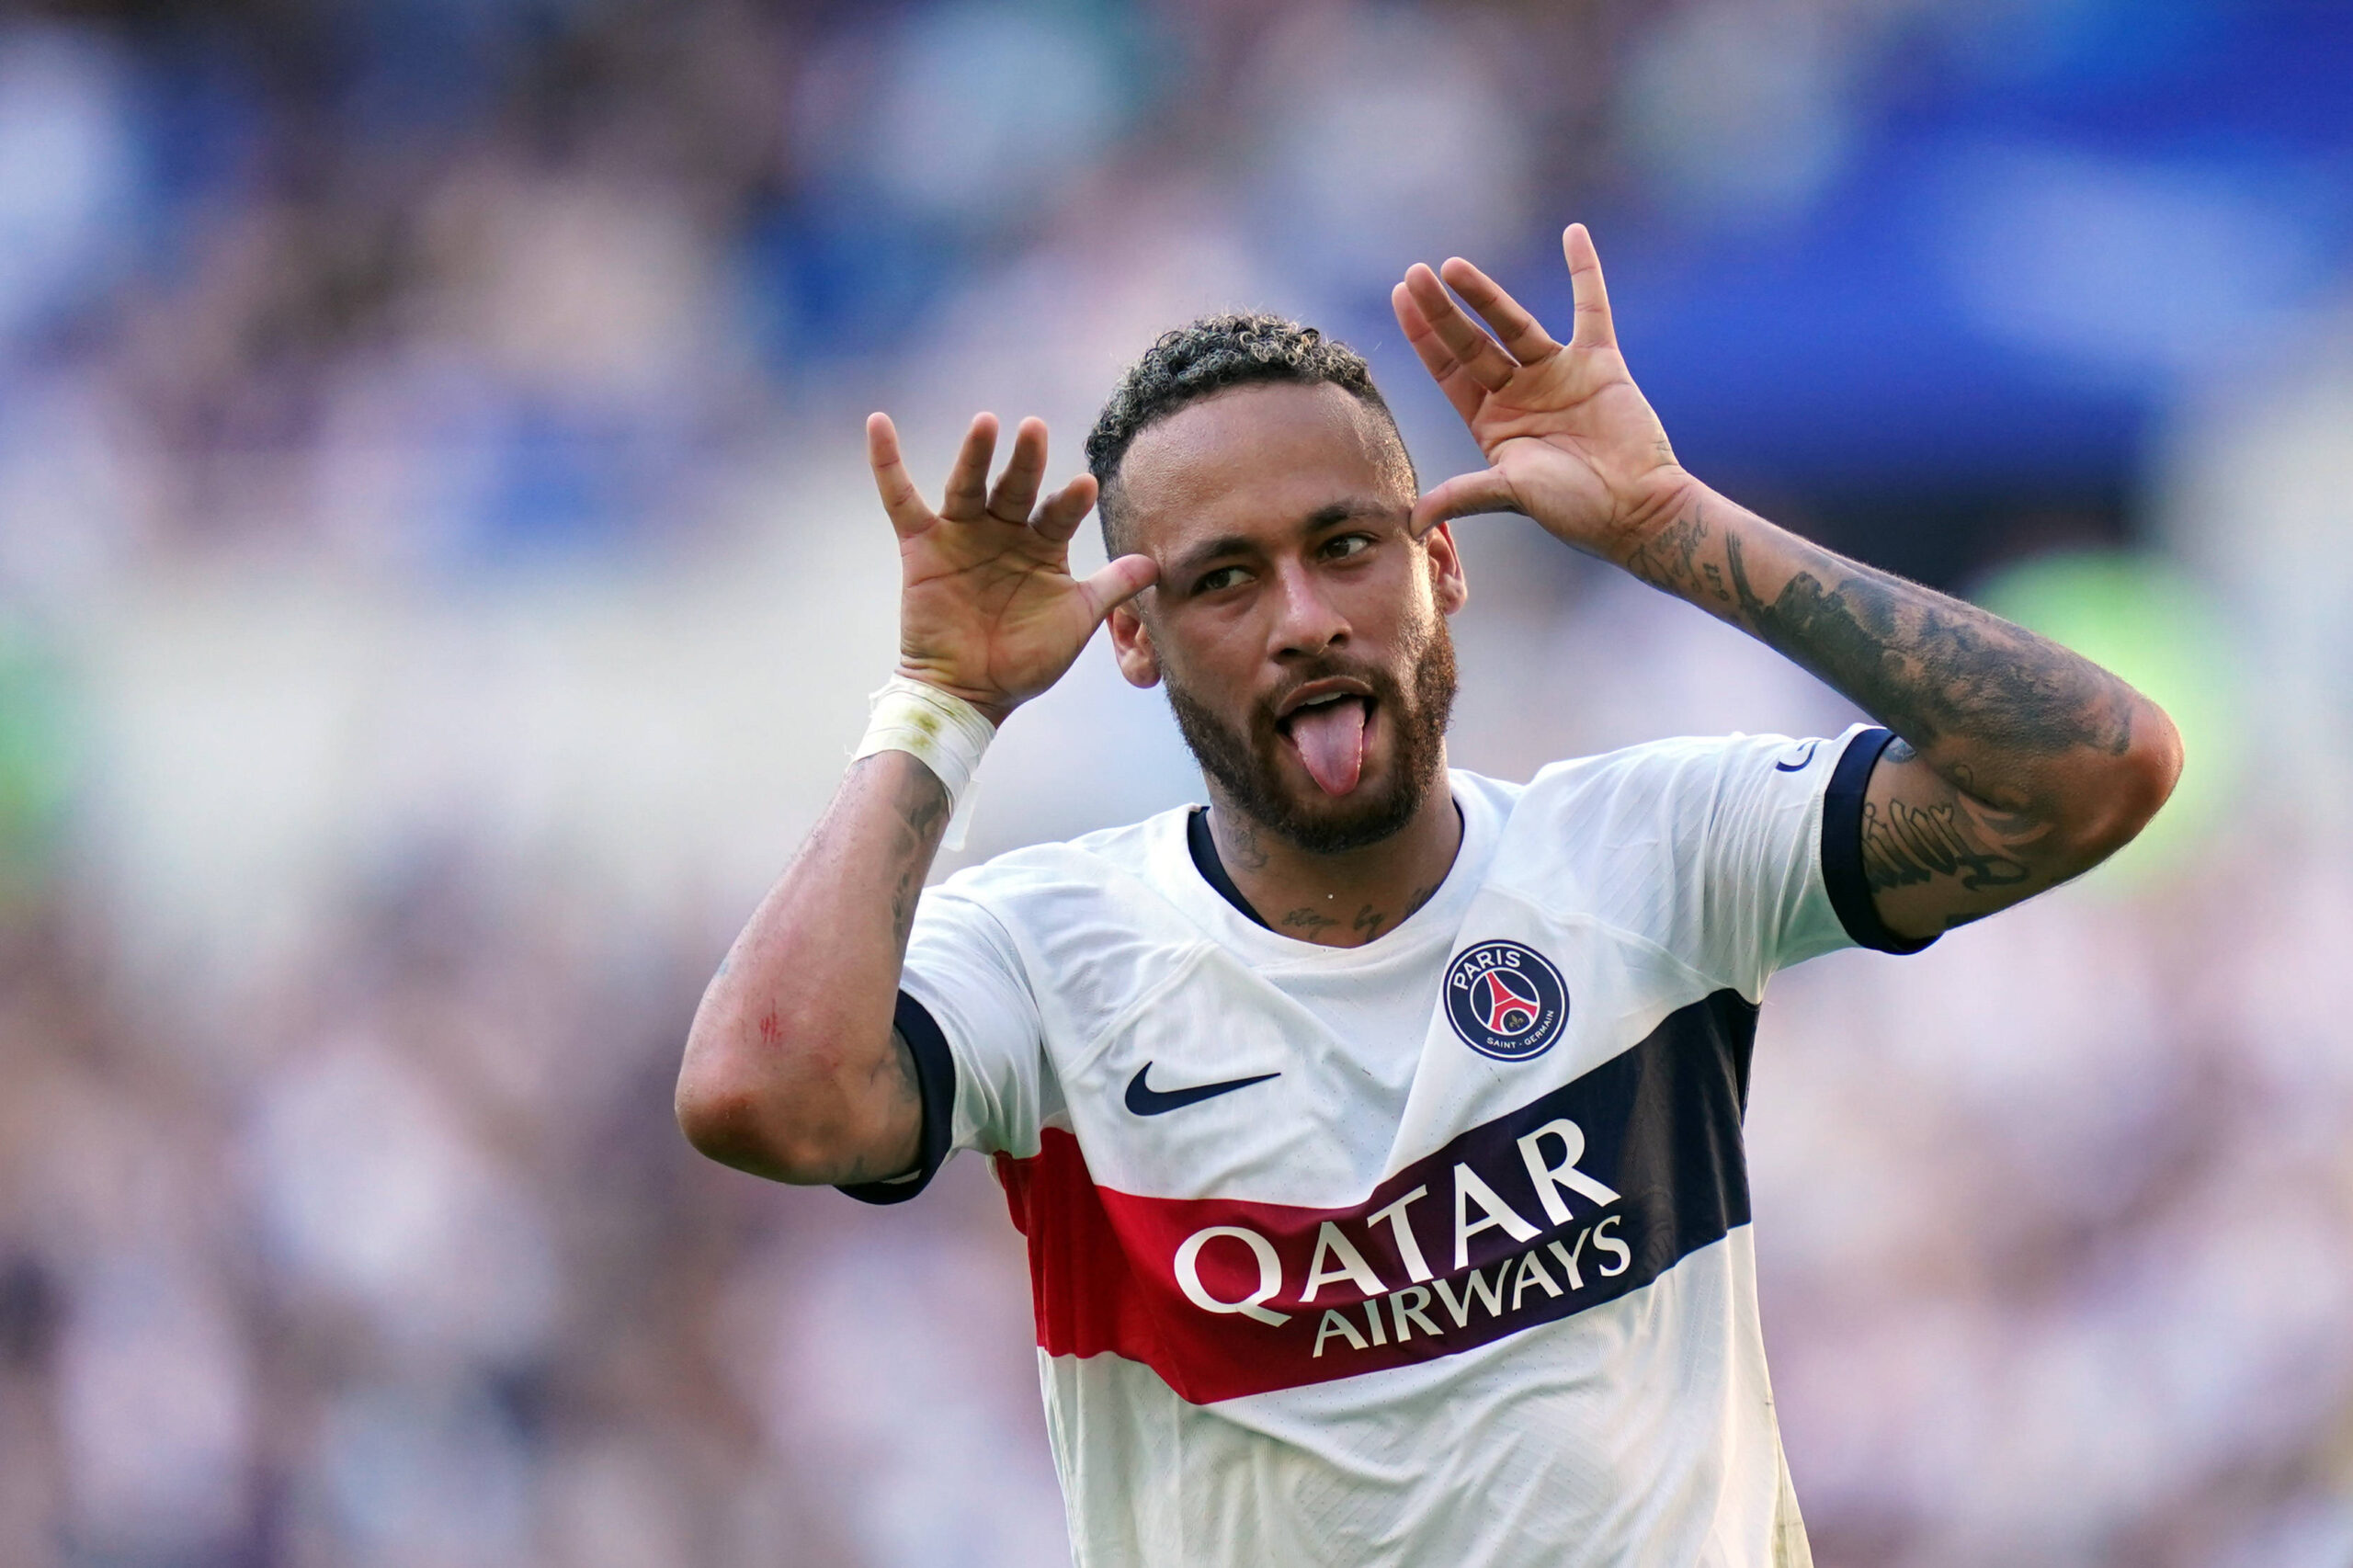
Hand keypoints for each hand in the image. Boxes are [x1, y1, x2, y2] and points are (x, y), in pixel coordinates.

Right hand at [867, 412, 1156, 725]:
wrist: (970, 694)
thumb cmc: (1025, 661)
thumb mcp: (1076, 622)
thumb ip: (1112, 589)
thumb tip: (1156, 564)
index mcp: (1042, 547)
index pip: (1059, 513)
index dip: (1070, 501)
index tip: (1085, 486)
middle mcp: (1003, 532)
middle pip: (1016, 488)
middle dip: (1027, 461)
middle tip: (1035, 429)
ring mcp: (962, 535)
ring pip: (969, 486)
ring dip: (976, 454)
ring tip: (987, 423)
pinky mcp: (922, 546)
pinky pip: (900, 499)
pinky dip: (887, 463)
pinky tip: (878, 424)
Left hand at [1393, 223, 1694, 564]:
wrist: (1638, 510)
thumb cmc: (1575, 509)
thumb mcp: (1510, 494)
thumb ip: (1462, 494)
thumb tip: (1410, 522)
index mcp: (1492, 421)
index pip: (1448, 370)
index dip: (1424, 336)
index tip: (1401, 299)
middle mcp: (1519, 392)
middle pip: (1472, 342)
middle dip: (1441, 311)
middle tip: (1415, 274)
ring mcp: (1558, 374)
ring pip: (1515, 323)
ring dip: (1485, 294)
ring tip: (1452, 266)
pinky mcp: (1599, 363)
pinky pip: (1592, 308)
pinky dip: (1586, 272)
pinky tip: (1573, 234)